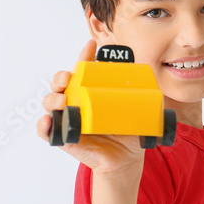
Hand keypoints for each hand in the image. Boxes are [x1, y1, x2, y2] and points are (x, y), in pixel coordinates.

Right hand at [36, 40, 143, 176]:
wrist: (125, 159)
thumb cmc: (128, 132)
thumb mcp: (137, 113)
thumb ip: (145, 101)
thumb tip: (159, 92)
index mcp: (92, 91)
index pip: (85, 70)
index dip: (85, 56)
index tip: (90, 45)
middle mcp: (77, 101)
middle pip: (61, 82)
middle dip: (61, 77)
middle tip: (68, 78)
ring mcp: (68, 117)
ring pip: (51, 102)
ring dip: (52, 99)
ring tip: (62, 102)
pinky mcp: (64, 136)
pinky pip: (48, 130)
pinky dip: (44, 126)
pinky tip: (48, 123)